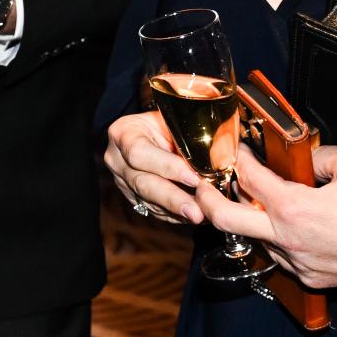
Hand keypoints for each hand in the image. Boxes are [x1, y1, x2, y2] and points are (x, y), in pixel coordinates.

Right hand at [105, 108, 207, 222]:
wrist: (154, 131)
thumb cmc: (168, 122)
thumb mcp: (174, 119)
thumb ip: (186, 135)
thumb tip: (218, 154)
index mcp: (123, 133)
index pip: (140, 153)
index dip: (167, 167)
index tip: (194, 178)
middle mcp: (117, 159)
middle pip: (143, 182)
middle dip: (173, 198)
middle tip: (196, 210)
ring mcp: (122, 181)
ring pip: (148, 200)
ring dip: (175, 211)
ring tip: (198, 217)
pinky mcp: (132, 197)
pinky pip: (152, 210)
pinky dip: (173, 215)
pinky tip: (190, 217)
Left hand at [199, 145, 336, 290]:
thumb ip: (316, 156)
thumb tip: (300, 157)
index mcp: (295, 208)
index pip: (248, 178)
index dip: (237, 158)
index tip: (236, 149)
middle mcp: (288, 239)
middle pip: (225, 219)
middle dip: (206, 197)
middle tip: (203, 183)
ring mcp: (298, 263)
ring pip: (254, 239)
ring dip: (248, 219)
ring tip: (251, 200)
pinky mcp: (311, 280)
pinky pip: (280, 256)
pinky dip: (275, 238)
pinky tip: (285, 224)